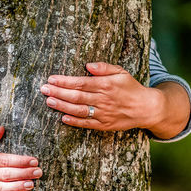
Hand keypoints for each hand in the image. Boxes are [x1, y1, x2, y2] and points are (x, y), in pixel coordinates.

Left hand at [40, 62, 164, 130]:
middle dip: (58, 92)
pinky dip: (74, 121)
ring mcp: (104, 114)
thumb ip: (104, 68)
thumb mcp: (121, 72)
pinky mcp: (105, 125)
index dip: (64, 81)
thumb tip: (87, 65)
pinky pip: (87, 124)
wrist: (146, 108)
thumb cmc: (131, 88)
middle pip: (76, 96)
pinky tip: (63, 118)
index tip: (51, 78)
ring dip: (62, 106)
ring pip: (79, 110)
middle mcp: (103, 100)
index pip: (80, 82)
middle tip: (43, 89)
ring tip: (49, 101)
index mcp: (106, 85)